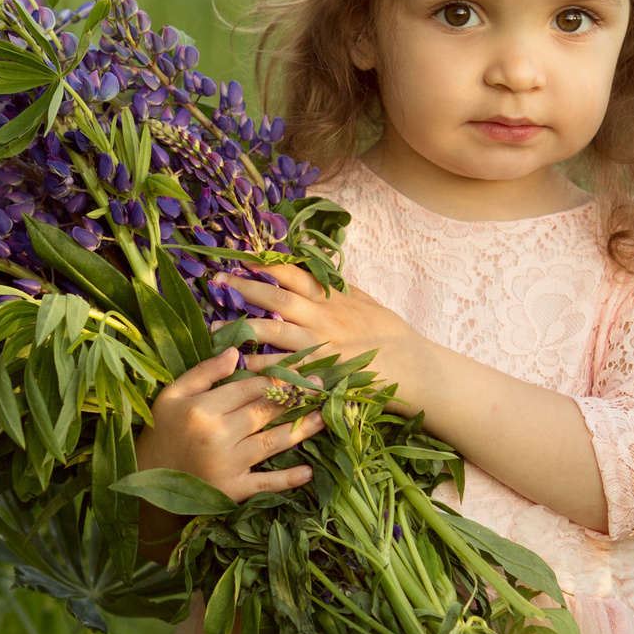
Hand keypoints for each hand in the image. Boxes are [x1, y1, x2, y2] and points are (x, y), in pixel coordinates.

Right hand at [134, 347, 325, 505]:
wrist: (146, 478)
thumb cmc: (162, 430)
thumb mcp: (173, 394)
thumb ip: (204, 371)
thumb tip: (236, 351)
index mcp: (203, 409)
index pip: (249, 388)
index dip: (276, 377)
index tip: (298, 370)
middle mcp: (218, 436)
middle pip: (265, 411)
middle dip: (296, 397)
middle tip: (320, 387)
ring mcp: (227, 465)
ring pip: (272, 442)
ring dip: (302, 430)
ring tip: (324, 417)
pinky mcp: (231, 491)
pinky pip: (265, 483)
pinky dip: (288, 479)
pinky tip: (309, 472)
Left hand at [215, 264, 432, 411]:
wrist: (418, 370)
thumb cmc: (395, 337)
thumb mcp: (370, 304)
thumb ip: (343, 290)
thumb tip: (323, 271)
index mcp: (335, 299)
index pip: (295, 275)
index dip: (266, 265)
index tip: (242, 258)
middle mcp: (324, 319)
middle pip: (276, 298)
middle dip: (244, 288)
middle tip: (217, 281)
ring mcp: (322, 347)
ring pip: (274, 333)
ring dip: (242, 328)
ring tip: (215, 328)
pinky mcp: (323, 375)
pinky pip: (285, 370)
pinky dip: (261, 368)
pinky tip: (241, 368)